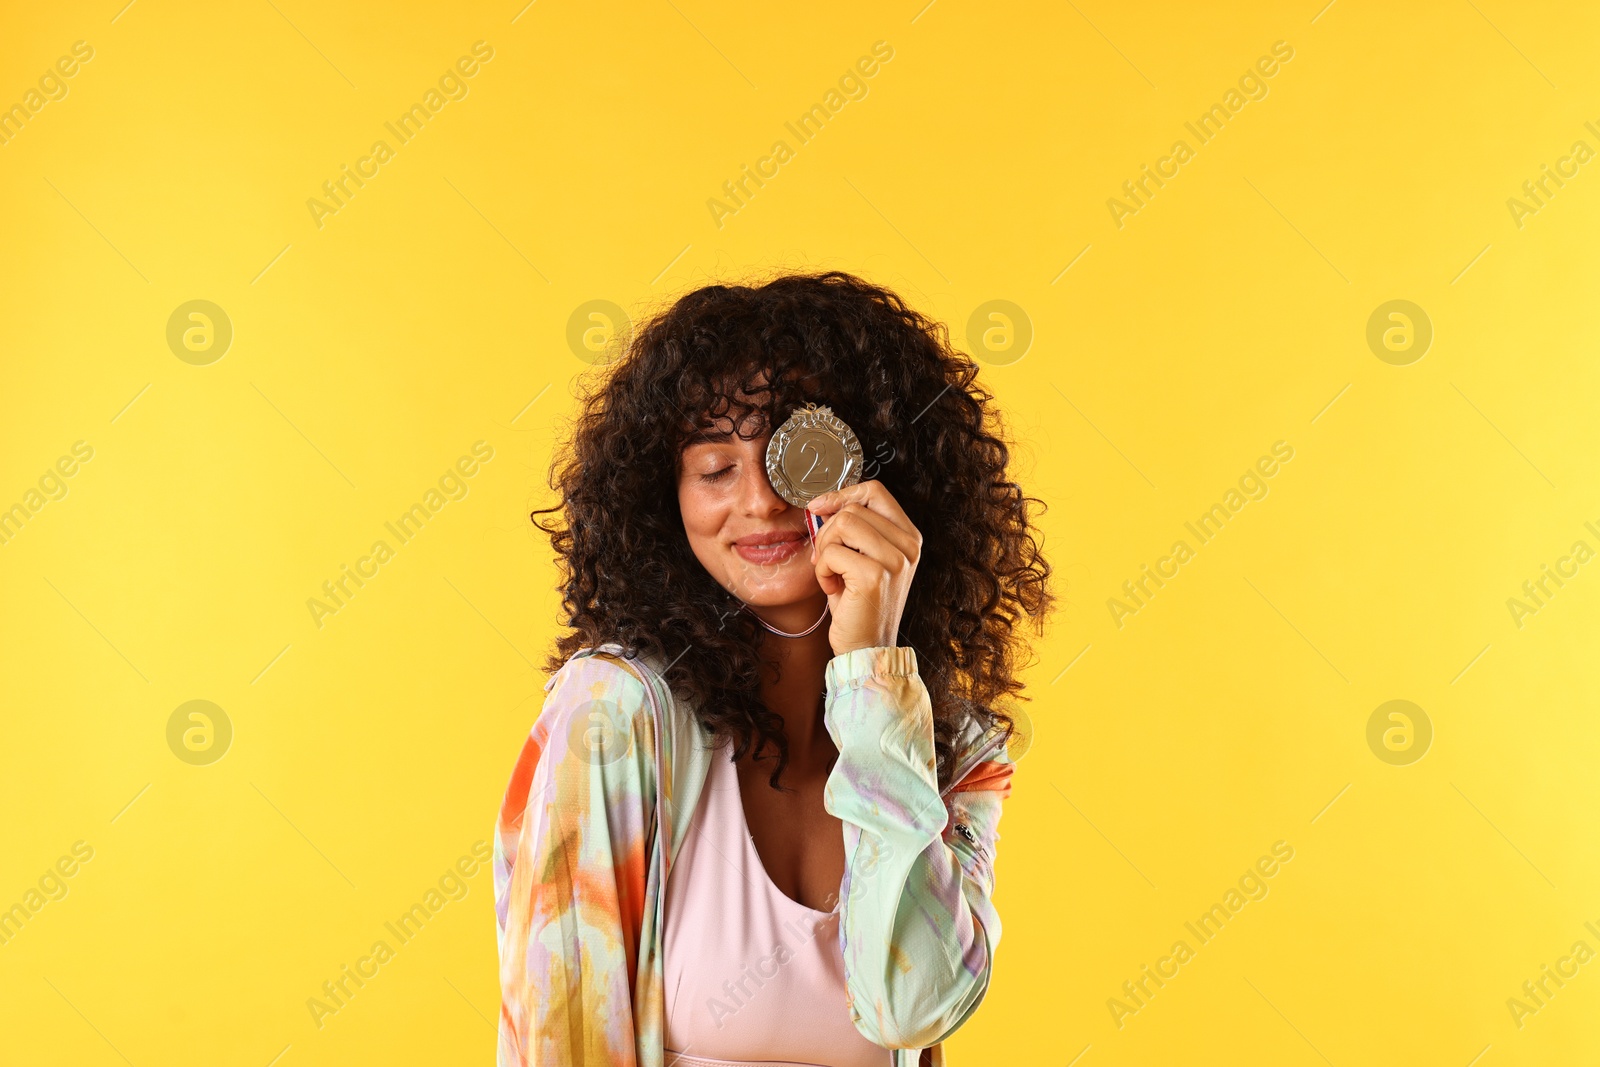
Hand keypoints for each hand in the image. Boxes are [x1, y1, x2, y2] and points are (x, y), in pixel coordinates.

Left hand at [805, 480, 922, 654]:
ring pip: (842, 524)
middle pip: (853, 509)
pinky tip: (833, 588)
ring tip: (832, 573)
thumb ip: (854, 530)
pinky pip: (832, 553)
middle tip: (826, 560)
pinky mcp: (875, 575)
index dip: (843, 494)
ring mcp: (895, 560)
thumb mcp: (863, 559)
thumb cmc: (860, 604)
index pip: (875, 491)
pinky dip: (823, 571)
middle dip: (827, 532)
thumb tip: (822, 505)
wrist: (867, 648)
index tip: (820, 508)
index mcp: (909, 537)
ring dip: (825, 550)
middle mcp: (908, 546)